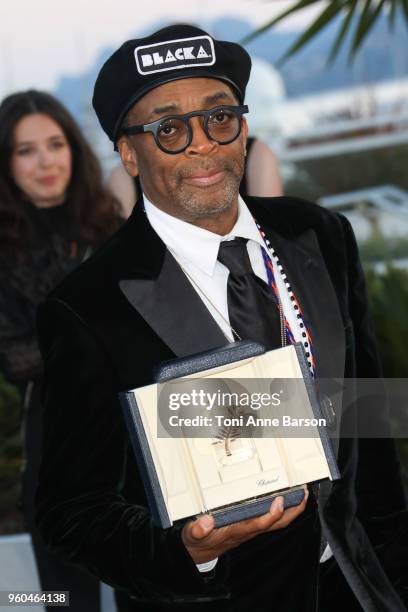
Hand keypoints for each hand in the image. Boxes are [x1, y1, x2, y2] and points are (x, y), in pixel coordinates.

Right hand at [182, 486, 308, 563]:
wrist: (200, 550)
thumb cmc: (198, 540)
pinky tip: (287, 498)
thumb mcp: (193, 535)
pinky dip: (283, 509)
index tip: (280, 500)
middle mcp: (248, 530)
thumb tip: (206, 521)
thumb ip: (198, 529)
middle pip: (277, 523)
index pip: (259, 524)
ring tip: (301, 492)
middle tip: (303, 493)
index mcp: (237, 531)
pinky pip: (272, 518)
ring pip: (278, 521)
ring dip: (292, 509)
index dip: (272, 514)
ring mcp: (252, 528)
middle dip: (293, 510)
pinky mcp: (251, 525)